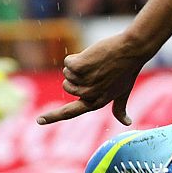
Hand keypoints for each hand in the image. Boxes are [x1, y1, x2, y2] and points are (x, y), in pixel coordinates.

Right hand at [37, 31, 151, 125]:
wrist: (132, 50)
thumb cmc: (128, 70)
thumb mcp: (123, 92)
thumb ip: (120, 108)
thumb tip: (127, 122)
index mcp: (96, 102)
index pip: (70, 113)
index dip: (53, 117)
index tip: (39, 121)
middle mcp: (88, 95)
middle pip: (67, 85)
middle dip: (76, 76)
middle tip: (97, 69)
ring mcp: (84, 81)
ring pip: (67, 72)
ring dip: (78, 65)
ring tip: (97, 62)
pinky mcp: (79, 67)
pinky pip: (68, 62)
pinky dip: (76, 57)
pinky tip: (93, 56)